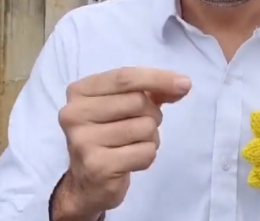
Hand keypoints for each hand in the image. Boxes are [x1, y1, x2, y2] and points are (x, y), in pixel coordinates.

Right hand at [53, 67, 191, 218]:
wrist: (86, 184)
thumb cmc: (108, 135)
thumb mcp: (124, 106)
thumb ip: (151, 91)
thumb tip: (182, 84)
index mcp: (79, 91)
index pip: (124, 77)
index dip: (157, 78)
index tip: (185, 83)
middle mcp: (75, 113)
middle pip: (137, 101)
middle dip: (152, 115)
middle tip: (141, 127)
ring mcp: (83, 140)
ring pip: (144, 127)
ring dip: (151, 137)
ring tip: (134, 145)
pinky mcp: (97, 165)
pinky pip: (145, 152)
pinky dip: (147, 156)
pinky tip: (130, 160)